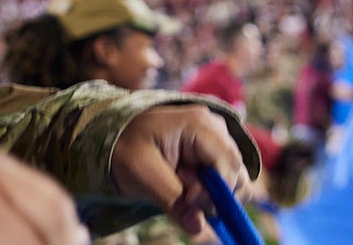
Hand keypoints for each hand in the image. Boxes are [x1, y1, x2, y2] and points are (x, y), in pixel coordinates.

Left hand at [109, 104, 249, 238]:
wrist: (115, 140)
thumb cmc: (125, 150)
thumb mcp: (142, 175)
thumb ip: (173, 200)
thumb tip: (200, 228)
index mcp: (198, 124)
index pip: (229, 164)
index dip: (215, 192)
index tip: (190, 201)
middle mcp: (215, 128)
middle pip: (238, 174)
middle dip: (212, 194)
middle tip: (182, 193)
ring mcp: (217, 139)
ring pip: (235, 181)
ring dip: (210, 194)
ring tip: (180, 184)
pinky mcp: (214, 153)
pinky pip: (226, 182)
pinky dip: (208, 191)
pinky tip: (185, 182)